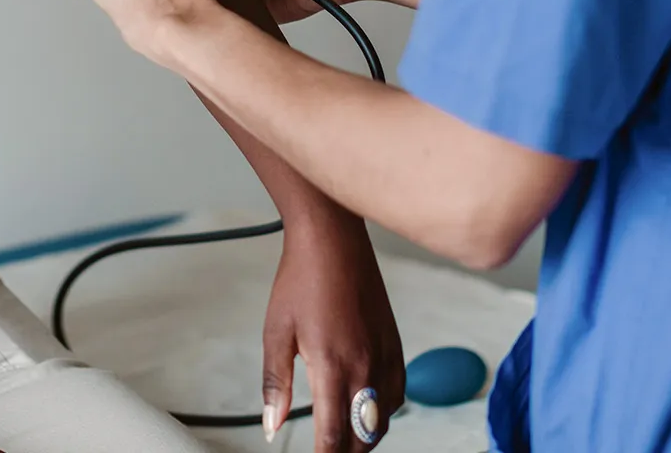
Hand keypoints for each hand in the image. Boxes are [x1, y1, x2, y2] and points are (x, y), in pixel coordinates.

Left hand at [265, 211, 406, 451]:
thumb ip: (275, 384)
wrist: (332, 239)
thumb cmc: (300, 280)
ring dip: (366, 436)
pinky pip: (398, 392)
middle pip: (363, 436)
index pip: (333, 435)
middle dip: (345, 452)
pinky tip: (368, 409)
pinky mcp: (395, 342)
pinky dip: (384, 411)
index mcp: (333, 366)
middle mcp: (366, 365)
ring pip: (384, 419)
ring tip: (344, 441)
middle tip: (327, 451)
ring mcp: (385, 354)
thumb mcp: (276, 332)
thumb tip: (271, 426)